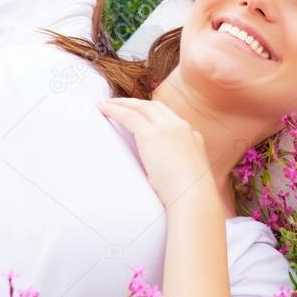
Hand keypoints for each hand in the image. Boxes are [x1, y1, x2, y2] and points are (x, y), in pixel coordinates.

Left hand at [97, 98, 214, 207]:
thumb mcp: (190, 171)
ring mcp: (166, 127)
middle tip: (119, 103)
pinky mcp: (150, 134)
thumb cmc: (190, 192)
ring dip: (122, 103)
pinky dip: (115, 110)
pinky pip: (129, 116)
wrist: (192, 193)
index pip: (168, 116)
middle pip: (154, 106)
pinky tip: (103, 110)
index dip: (151, 112)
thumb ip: (180, 162)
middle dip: (136, 103)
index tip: (138, 112)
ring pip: (141, 107)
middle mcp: (179, 125)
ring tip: (106, 104)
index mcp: (190, 134)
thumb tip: (167, 166)